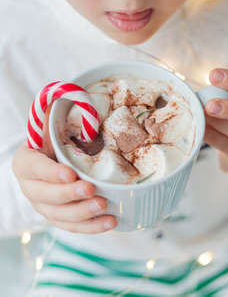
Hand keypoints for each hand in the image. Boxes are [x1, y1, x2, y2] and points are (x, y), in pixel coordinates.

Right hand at [13, 108, 116, 232]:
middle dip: (69, 195)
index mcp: (25, 161)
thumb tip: (77, 92)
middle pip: (45, 196)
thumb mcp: (53, 122)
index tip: (70, 173)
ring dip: (82, 214)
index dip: (51, 173)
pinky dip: (91, 226)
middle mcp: (31, 186)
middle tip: (91, 189)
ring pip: (59, 215)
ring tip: (104, 206)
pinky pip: (73, 227)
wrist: (54, 155)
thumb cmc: (56, 138)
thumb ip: (60, 110)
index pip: (35, 168)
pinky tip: (110, 221)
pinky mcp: (59, 217)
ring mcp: (44, 205)